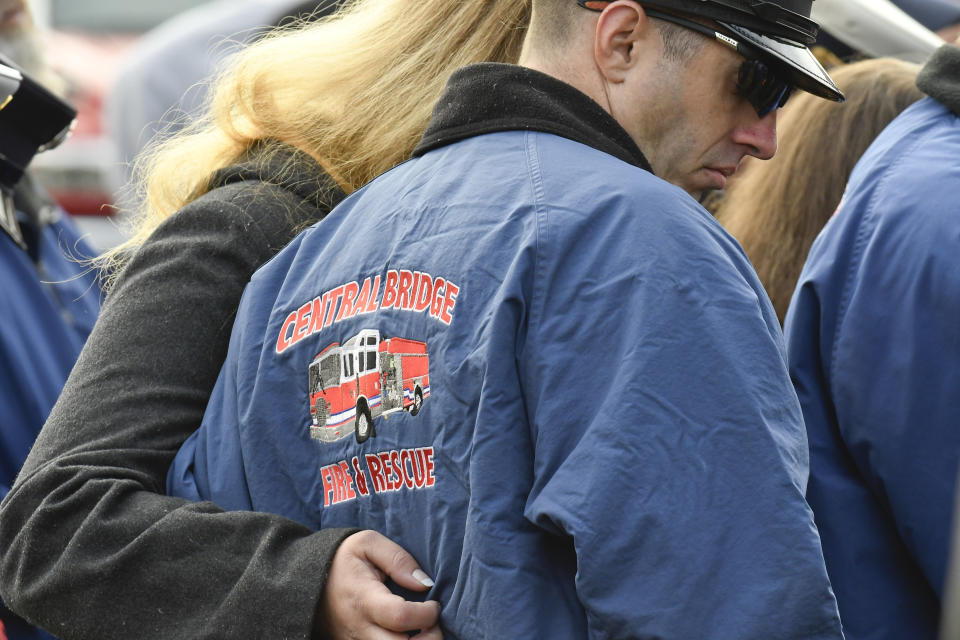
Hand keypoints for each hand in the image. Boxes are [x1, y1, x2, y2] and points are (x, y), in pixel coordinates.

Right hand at [320, 530, 441, 638]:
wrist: (307, 578)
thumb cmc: (343, 559)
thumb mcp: (368, 543)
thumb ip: (399, 559)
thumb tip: (425, 583)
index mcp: (364, 598)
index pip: (401, 617)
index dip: (427, 614)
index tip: (434, 604)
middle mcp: (359, 627)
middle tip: (433, 623)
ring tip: (423, 631)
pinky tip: (409, 636)